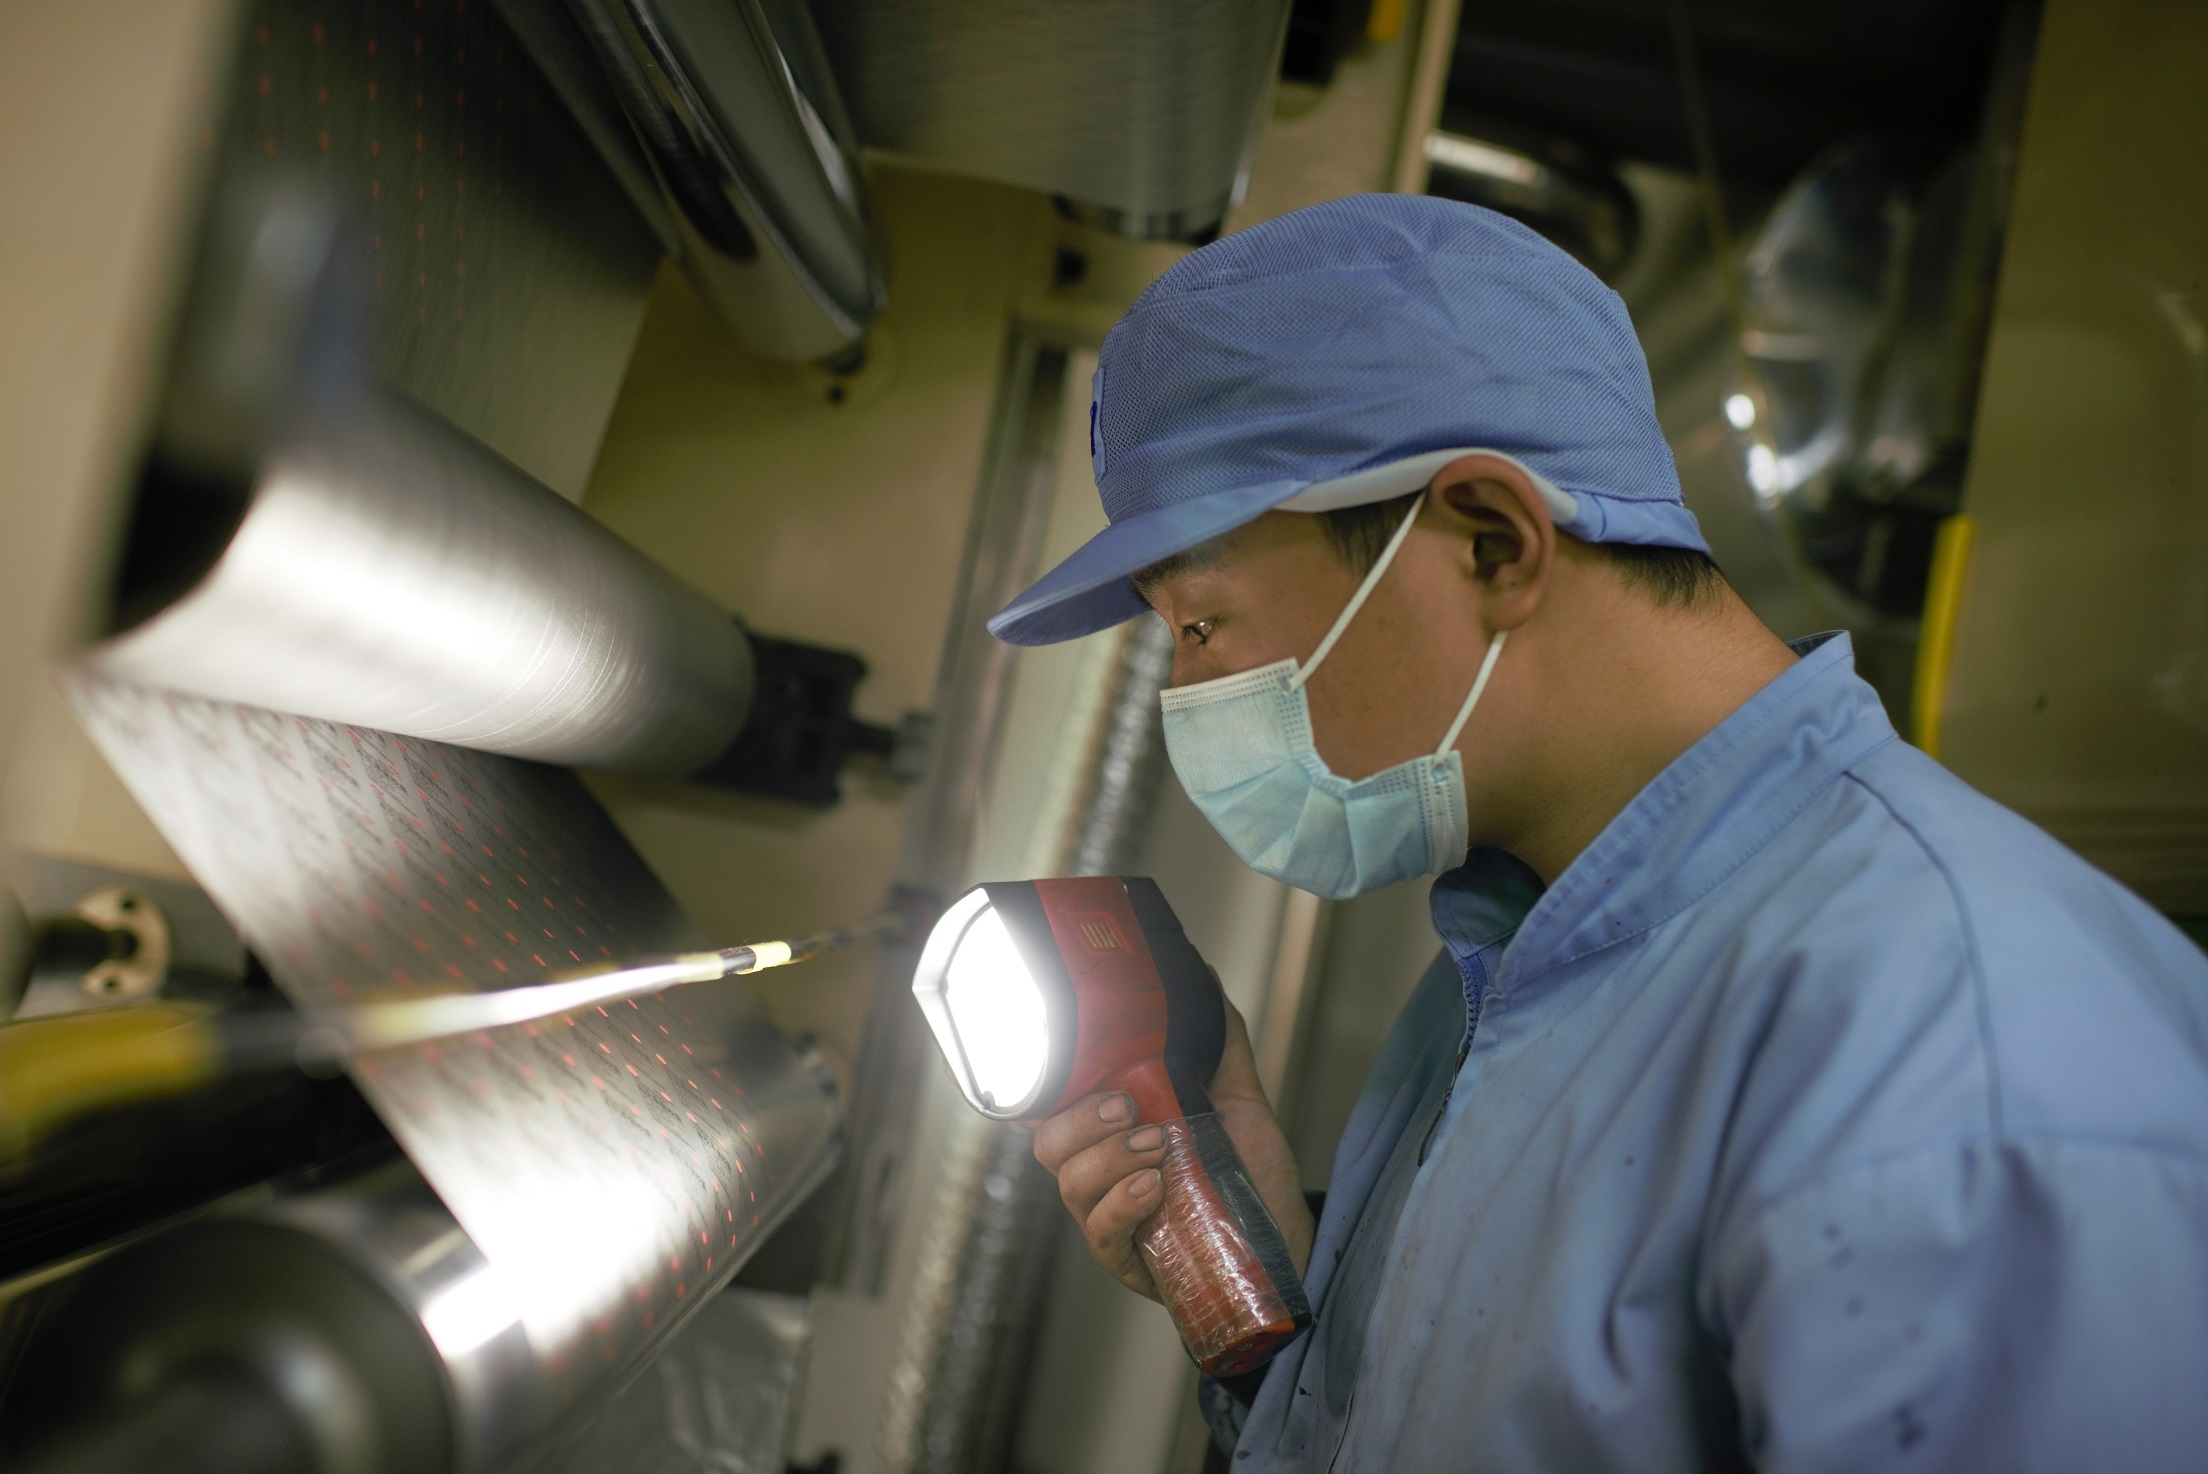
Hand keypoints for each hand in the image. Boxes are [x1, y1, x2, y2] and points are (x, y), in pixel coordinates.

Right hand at [1031, 999, 1312, 1299]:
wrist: (1286, 1240)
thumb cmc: (1249, 1173)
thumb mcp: (1237, 1099)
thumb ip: (1219, 1043)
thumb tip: (1203, 976)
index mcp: (1111, 1134)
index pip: (1050, 1109)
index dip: (1038, 1087)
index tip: (1061, 1059)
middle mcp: (1101, 1174)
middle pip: (1050, 1145)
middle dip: (1080, 1119)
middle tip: (1125, 1105)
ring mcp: (1110, 1218)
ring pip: (1071, 1185)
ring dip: (1109, 1157)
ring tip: (1157, 1145)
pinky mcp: (1128, 1260)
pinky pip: (1102, 1234)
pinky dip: (1122, 1204)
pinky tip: (1153, 1187)